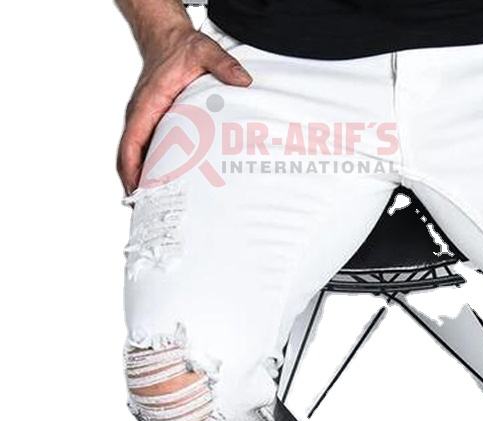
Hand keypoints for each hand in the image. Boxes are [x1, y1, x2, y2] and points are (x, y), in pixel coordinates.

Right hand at [118, 25, 251, 192]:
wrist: (168, 38)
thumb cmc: (181, 48)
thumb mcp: (205, 51)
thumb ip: (224, 65)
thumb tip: (243, 80)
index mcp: (148, 104)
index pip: (132, 141)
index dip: (132, 169)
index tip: (137, 190)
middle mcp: (141, 115)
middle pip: (130, 157)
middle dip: (136, 184)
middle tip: (150, 210)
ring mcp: (146, 121)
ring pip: (136, 156)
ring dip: (142, 180)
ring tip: (155, 207)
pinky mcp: (153, 123)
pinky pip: (147, 150)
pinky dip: (150, 169)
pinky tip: (165, 187)